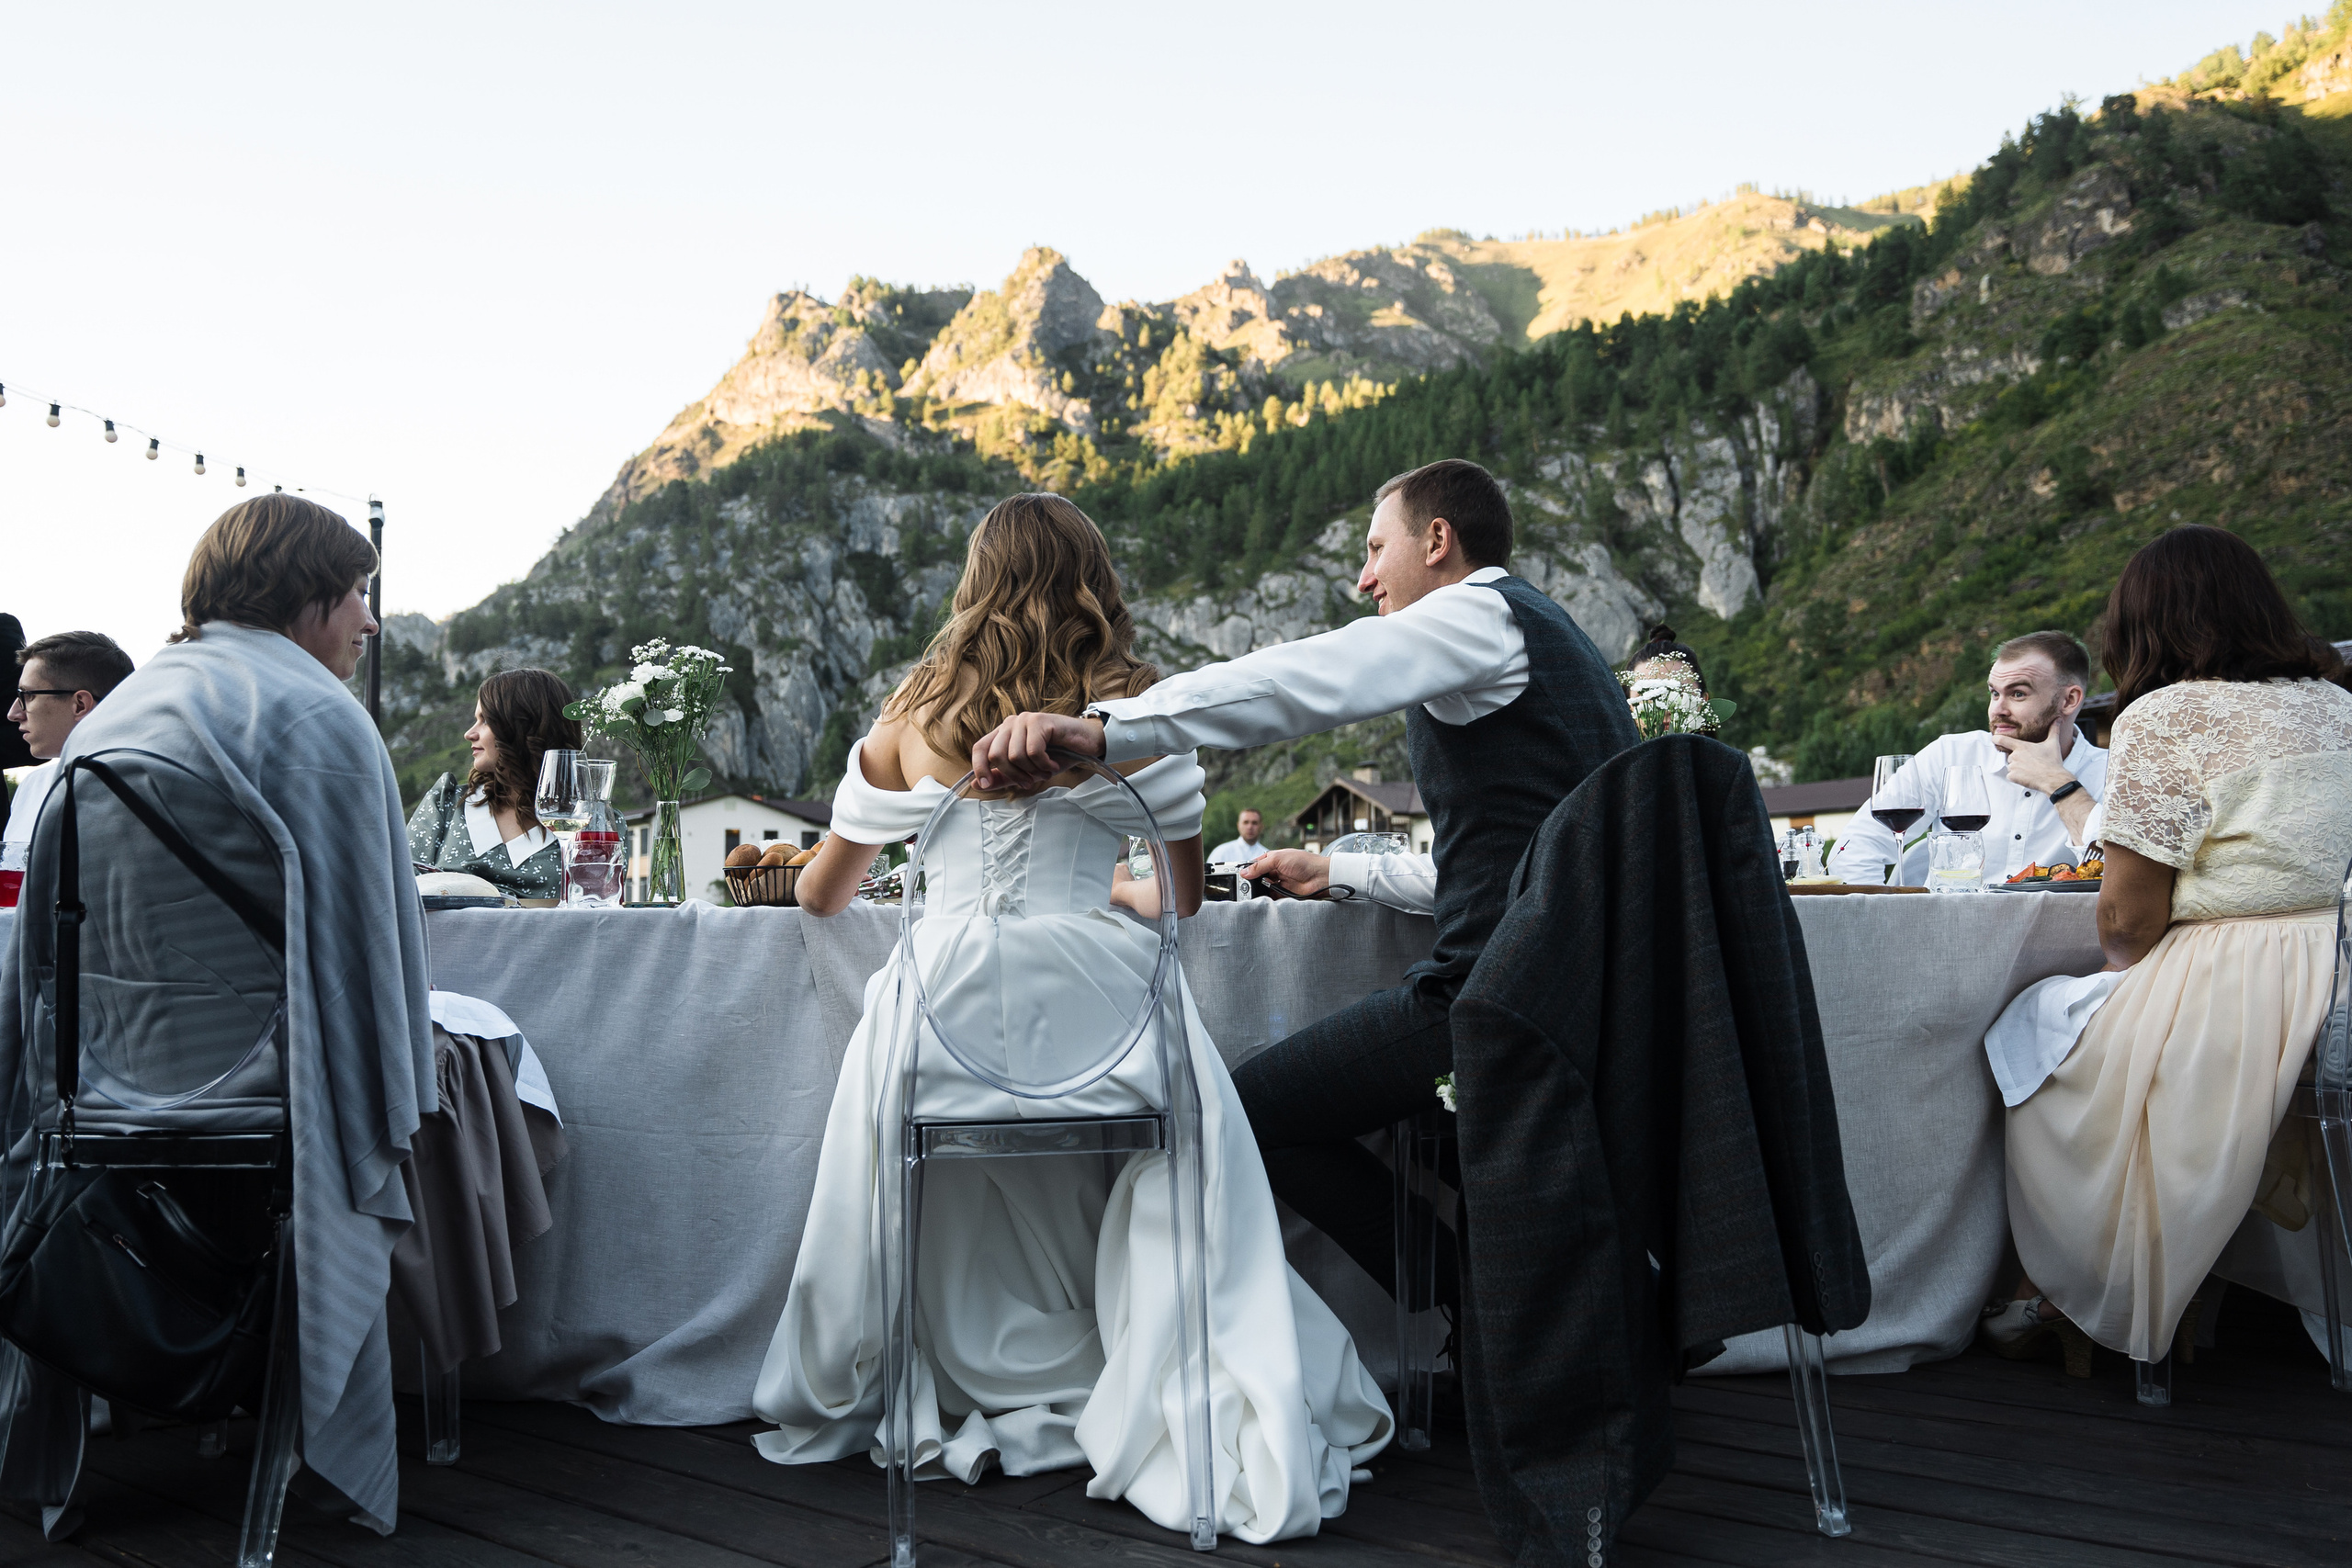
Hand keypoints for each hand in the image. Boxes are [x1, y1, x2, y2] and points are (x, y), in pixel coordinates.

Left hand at [971, 712, 1105, 791]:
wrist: (1085, 744)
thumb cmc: (1057, 755)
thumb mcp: (1026, 772)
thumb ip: (1002, 778)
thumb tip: (976, 785)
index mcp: (1003, 733)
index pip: (980, 748)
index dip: (979, 767)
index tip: (985, 785)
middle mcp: (1011, 723)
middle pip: (996, 755)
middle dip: (1013, 775)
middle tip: (1030, 782)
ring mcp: (1025, 720)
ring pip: (1015, 755)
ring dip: (1032, 771)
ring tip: (1045, 770)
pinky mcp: (1040, 721)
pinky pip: (1033, 751)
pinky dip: (1044, 764)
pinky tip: (1053, 763)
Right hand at [1242, 849, 1330, 896]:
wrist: (1321, 877)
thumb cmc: (1304, 862)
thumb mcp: (1278, 859)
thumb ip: (1260, 866)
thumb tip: (1245, 872)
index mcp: (1274, 858)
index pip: (1256, 863)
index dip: (1248, 869)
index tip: (1238, 875)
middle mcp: (1276, 870)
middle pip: (1259, 876)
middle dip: (1251, 880)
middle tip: (1243, 886)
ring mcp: (1280, 881)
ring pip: (1264, 887)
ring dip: (1258, 889)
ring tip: (1250, 892)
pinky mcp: (1285, 893)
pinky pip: (1272, 896)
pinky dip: (1266, 897)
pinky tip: (1262, 897)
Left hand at [1992, 731, 2073, 794]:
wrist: (2053, 779)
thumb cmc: (2052, 761)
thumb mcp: (2053, 744)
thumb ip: (2053, 730)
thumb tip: (2058, 719)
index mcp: (2021, 746)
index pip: (2002, 740)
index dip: (1996, 738)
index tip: (1994, 738)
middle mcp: (2015, 756)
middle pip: (2010, 756)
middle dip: (2018, 759)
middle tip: (2031, 762)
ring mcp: (2012, 766)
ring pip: (2011, 766)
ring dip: (2018, 769)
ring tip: (2031, 770)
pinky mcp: (2012, 777)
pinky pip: (2011, 776)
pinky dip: (2017, 777)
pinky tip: (2028, 776)